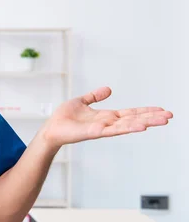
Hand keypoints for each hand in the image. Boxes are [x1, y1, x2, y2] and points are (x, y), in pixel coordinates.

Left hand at [41, 86, 172, 147]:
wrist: (51, 128)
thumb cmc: (64, 117)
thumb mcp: (81, 101)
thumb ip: (95, 96)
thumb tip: (109, 89)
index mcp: (106, 116)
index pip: (130, 113)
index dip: (145, 111)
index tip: (161, 110)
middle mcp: (107, 123)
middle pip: (134, 119)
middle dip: (152, 118)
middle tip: (170, 116)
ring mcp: (102, 129)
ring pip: (128, 125)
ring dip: (145, 123)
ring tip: (162, 121)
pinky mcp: (94, 132)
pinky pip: (113, 130)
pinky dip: (127, 128)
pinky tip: (140, 127)